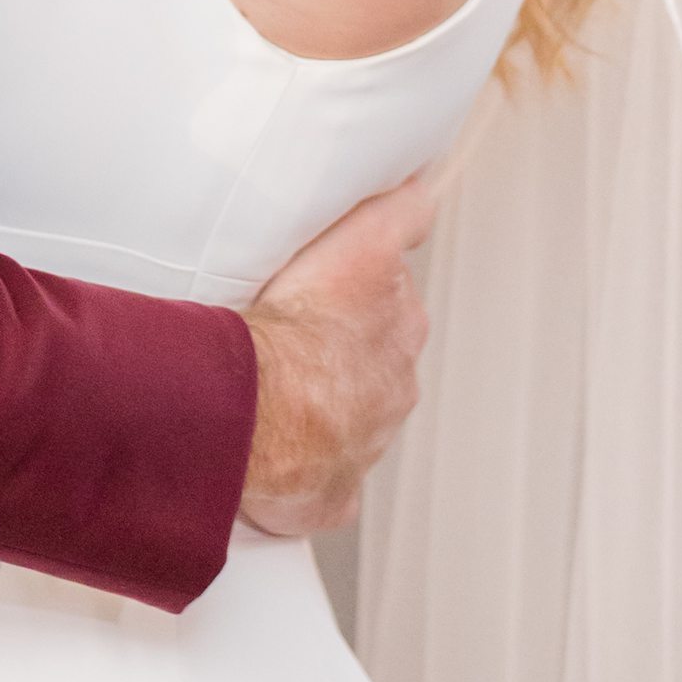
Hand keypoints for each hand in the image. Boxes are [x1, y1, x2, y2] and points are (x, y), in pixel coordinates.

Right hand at [237, 171, 436, 536]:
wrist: (255, 406)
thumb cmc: (297, 326)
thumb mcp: (363, 239)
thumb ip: (401, 214)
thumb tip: (425, 189)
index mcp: (400, 331)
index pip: (394, 304)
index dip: (361, 296)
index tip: (333, 295)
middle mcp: (392, 387)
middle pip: (368, 362)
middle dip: (334, 352)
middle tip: (283, 337)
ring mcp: (364, 444)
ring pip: (343, 419)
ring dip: (314, 406)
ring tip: (263, 390)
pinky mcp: (332, 492)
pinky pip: (324, 485)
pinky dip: (305, 475)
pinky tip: (274, 460)